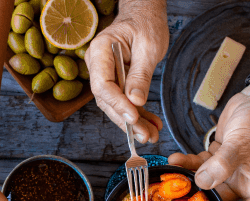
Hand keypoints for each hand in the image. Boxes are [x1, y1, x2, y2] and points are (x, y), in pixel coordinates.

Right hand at [85, 5, 168, 143]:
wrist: (144, 15)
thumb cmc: (146, 23)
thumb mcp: (148, 46)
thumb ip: (141, 74)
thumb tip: (135, 101)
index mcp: (100, 51)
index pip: (103, 85)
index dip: (117, 104)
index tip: (133, 116)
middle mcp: (98, 65)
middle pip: (107, 100)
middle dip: (126, 120)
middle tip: (145, 135)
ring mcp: (105, 75)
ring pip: (115, 105)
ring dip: (134, 122)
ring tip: (151, 134)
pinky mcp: (116, 83)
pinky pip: (124, 102)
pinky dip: (138, 115)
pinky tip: (151, 125)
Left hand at [168, 84, 249, 200]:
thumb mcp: (243, 144)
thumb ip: (222, 164)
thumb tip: (203, 183)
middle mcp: (244, 183)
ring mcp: (229, 172)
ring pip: (206, 184)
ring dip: (188, 181)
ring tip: (171, 179)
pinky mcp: (216, 158)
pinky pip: (199, 166)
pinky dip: (187, 164)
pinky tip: (174, 160)